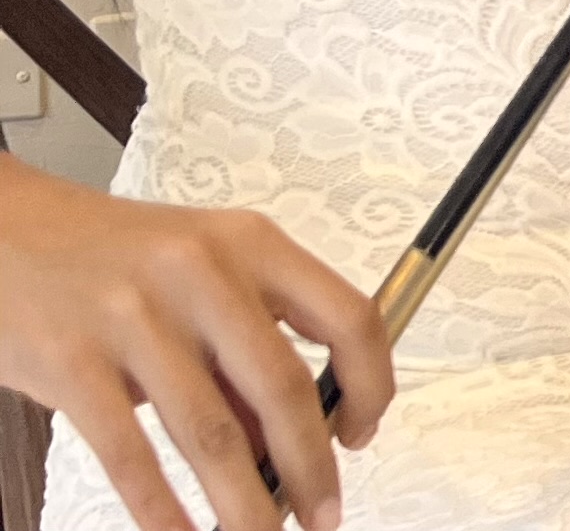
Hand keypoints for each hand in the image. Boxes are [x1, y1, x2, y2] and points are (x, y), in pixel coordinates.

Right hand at [0, 154, 391, 530]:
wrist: (8, 231)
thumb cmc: (117, 257)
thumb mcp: (202, 274)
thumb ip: (246, 347)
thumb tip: (294, 440)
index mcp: (252, 243)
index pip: (348, 317)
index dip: (370, 385)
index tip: (361, 435)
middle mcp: (202, 274)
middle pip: (283, 388)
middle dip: (312, 467)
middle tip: (323, 513)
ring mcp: (134, 318)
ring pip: (213, 433)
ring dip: (244, 503)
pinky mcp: (72, 363)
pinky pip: (131, 453)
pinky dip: (162, 508)